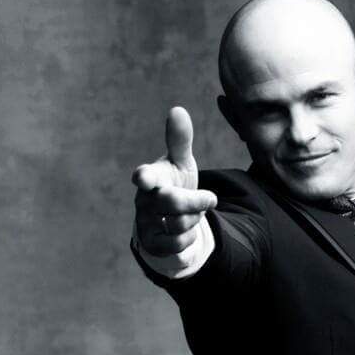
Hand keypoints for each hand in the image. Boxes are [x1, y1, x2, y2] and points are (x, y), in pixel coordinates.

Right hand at [132, 106, 217, 256]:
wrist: (168, 219)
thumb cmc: (174, 184)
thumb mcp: (180, 163)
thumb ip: (179, 140)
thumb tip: (177, 110)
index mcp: (151, 177)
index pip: (145, 176)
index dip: (145, 176)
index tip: (142, 178)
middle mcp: (143, 200)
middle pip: (173, 202)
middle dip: (197, 202)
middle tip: (212, 198)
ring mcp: (145, 223)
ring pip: (180, 226)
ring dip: (195, 221)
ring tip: (191, 215)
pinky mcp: (152, 244)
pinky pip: (179, 245)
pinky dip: (190, 239)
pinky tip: (185, 232)